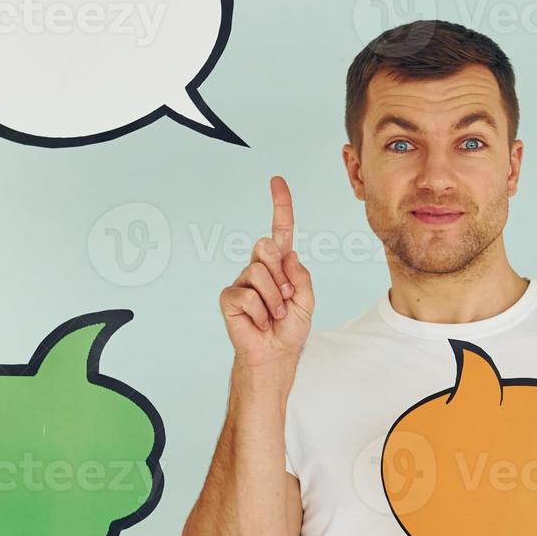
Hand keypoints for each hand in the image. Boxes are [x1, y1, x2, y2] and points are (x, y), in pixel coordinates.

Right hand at [219, 176, 314, 372]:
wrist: (275, 354)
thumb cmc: (289, 328)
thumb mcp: (307, 300)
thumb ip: (301, 275)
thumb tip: (285, 253)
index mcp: (280, 265)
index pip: (280, 230)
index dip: (280, 206)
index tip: (277, 181)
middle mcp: (259, 268)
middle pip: (267, 247)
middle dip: (281, 274)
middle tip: (285, 300)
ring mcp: (242, 281)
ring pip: (259, 273)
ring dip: (274, 299)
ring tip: (274, 315)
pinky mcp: (229, 297)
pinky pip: (247, 295)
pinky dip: (261, 312)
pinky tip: (260, 322)